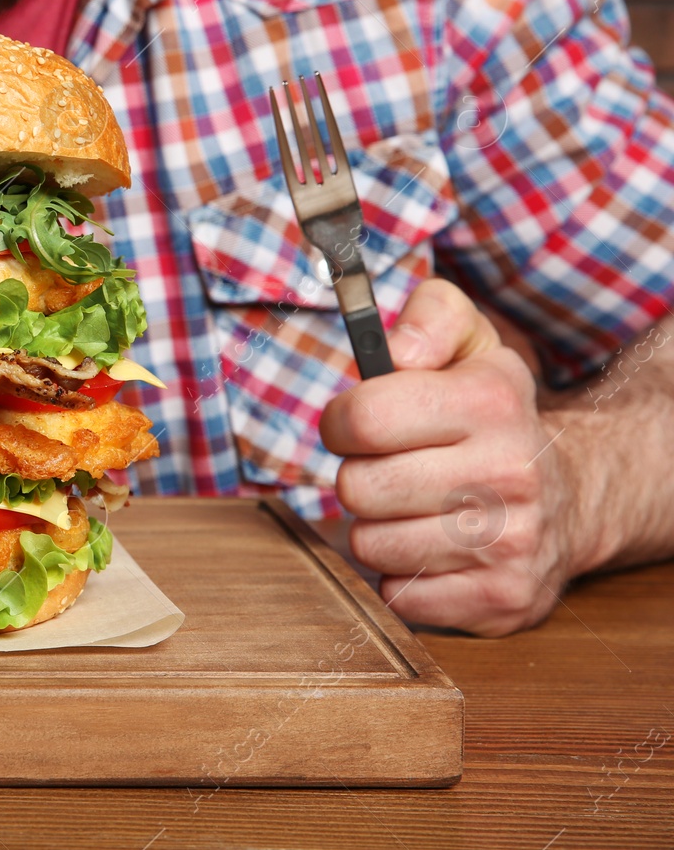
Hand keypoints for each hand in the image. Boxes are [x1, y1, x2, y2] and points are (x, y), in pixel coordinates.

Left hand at [319, 278, 594, 635]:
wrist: (573, 495)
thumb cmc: (493, 416)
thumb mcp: (471, 344)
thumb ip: (430, 316)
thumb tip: (397, 349)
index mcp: (491, 403)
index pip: (363, 419)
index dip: (342, 423)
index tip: (357, 426)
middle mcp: (509, 473)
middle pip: (358, 488)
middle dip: (360, 478)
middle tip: (392, 470)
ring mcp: (510, 543)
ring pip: (371, 546)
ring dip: (379, 529)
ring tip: (414, 509)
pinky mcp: (503, 598)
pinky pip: (398, 596)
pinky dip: (402, 577)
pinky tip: (431, 549)